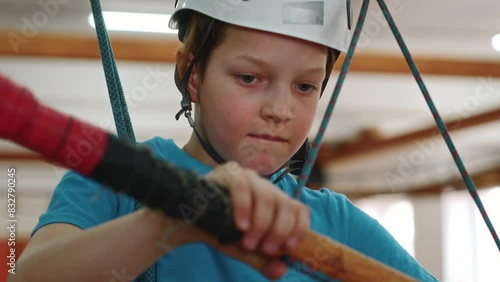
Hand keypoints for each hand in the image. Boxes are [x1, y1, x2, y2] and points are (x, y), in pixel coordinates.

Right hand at [206, 161, 310, 277]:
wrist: (191, 222)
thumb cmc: (222, 233)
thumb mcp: (245, 251)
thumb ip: (264, 262)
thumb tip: (282, 269)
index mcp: (276, 203)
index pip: (299, 209)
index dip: (299, 227)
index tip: (288, 247)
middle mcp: (267, 187)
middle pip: (286, 204)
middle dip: (278, 230)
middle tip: (264, 249)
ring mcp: (250, 177)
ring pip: (268, 197)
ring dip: (261, 224)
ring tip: (248, 243)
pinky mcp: (232, 172)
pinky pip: (243, 187)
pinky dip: (244, 209)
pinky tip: (240, 226)